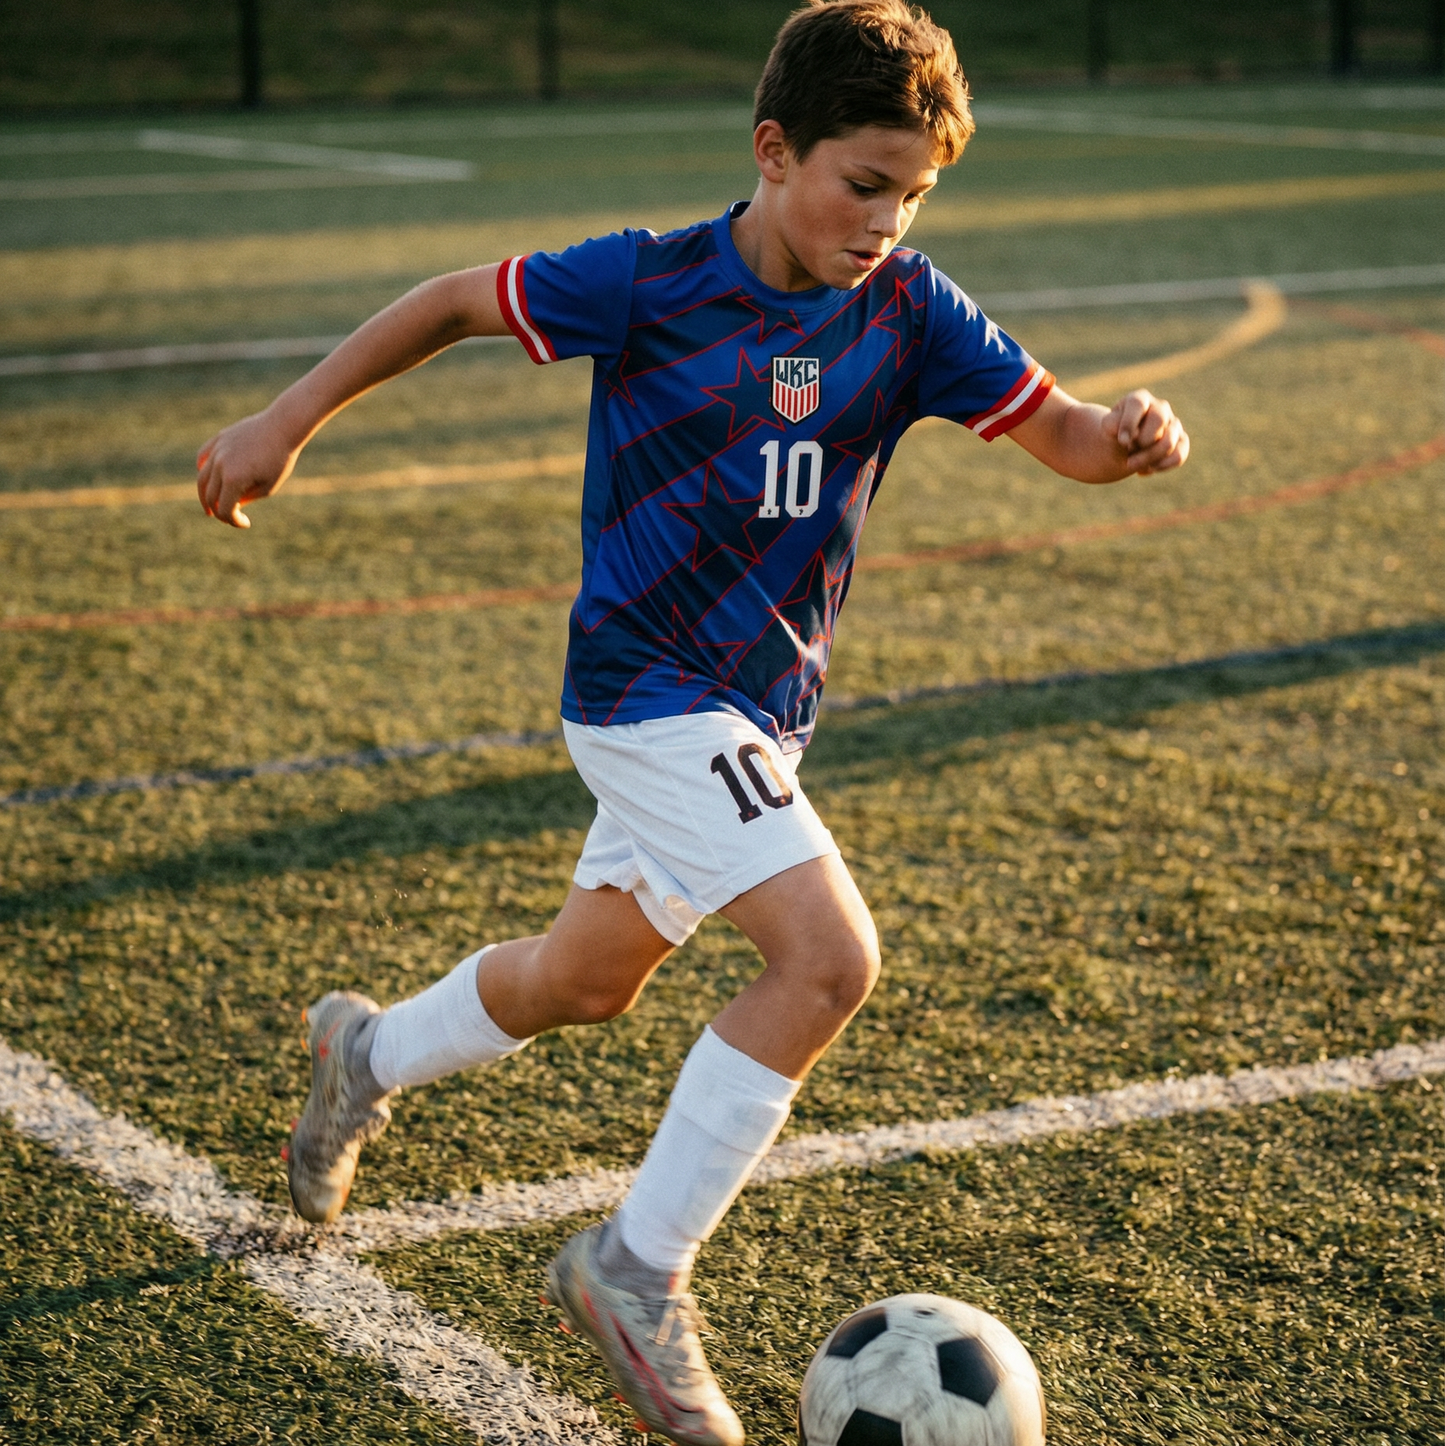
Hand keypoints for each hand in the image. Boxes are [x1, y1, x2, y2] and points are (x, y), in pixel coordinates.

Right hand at [196, 410, 299, 528]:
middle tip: (225, 518)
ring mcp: (217, 450)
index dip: (234, 521)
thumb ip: (247, 498)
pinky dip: (203, 471)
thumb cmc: (279, 460)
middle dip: (217, 511)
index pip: (225, 509)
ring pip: (202, 478)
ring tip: (210, 506)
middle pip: (210, 496)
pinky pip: (203, 457)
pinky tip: (209, 481)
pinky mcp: (218, 439)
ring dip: (205, 495)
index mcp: (233, 479)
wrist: (282, 427)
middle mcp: (220, 465)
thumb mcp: (267, 487)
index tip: (246, 523)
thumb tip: (232, 505)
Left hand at [1102, 390, 1188, 475]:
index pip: (1138, 404)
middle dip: (1141, 441)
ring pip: (1169, 442)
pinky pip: (1179, 455)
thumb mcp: (1107, 427)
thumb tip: (1130, 436)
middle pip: (1159, 419)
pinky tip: (1144, 470)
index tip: (1122, 441)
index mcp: (1140, 399)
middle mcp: (1160, 407)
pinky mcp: (1180, 441)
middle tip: (1127, 449)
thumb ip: (1113, 425)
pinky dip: (1160, 466)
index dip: (1130, 423)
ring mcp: (1173, 423)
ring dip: (1147, 458)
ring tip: (1131, 463)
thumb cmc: (1114, 433)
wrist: (1122, 446)